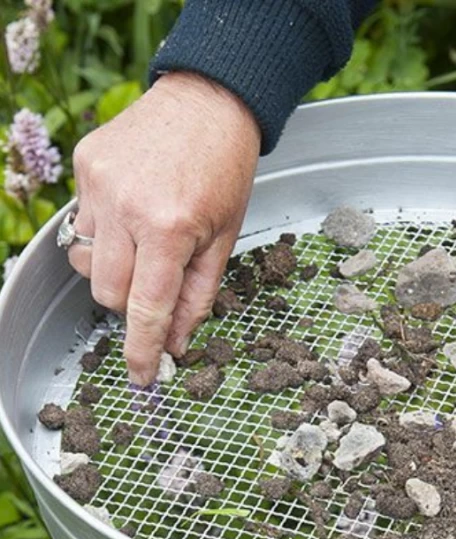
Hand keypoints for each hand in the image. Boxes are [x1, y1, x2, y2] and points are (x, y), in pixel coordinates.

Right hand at [69, 71, 260, 384]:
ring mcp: (99, 184)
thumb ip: (198, 295)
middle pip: (109, 293)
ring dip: (118, 267)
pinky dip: (109, 231)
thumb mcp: (226, 239)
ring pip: (91, 261)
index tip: (141, 376)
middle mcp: (125, 207)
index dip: (142, 349)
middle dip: (133, 303)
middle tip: (159, 283)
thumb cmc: (226, 170)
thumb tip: (175, 340)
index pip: (146, 308)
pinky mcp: (85, 166)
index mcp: (169, 229)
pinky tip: (135, 209)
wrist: (210, 101)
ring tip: (148, 239)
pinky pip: (86, 223)